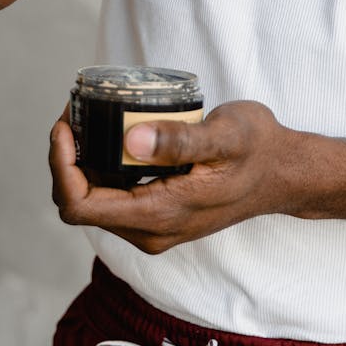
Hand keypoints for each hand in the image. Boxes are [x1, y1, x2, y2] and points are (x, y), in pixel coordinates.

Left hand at [49, 100, 333, 253]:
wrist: (284, 172)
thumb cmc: (258, 148)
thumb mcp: (224, 135)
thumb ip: (180, 140)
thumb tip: (130, 139)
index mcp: (161, 215)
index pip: (80, 205)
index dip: (61, 166)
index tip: (67, 125)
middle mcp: (151, 231)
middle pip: (79, 204)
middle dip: (65, 160)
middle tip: (74, 114)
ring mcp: (154, 227)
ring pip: (93, 202)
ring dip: (80, 163)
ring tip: (86, 119)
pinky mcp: (159, 216)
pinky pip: (112, 198)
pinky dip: (99, 168)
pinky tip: (108, 135)